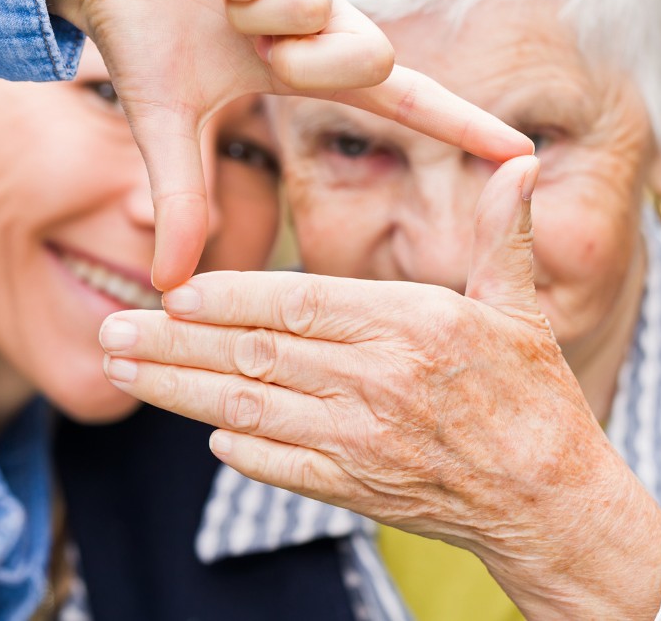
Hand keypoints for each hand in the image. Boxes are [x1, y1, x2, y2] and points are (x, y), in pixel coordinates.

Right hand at [34, 0, 531, 288]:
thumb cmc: (139, 28)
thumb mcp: (165, 125)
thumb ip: (184, 199)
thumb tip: (169, 283)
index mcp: (308, 62)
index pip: (401, 99)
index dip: (460, 125)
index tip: (521, 154)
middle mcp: (324, 11)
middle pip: (372, 57)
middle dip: (302, 66)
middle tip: (247, 49)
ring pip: (325, 10)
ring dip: (256, 17)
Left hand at [98, 157, 660, 617]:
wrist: (549, 499)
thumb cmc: (533, 396)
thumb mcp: (520, 306)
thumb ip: (502, 234)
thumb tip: (517, 162)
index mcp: (410, 326)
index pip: (298, 304)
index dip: (229, 298)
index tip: (176, 292)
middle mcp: (375, 383)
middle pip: (253, 357)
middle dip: (172, 344)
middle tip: (111, 329)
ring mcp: (360, 442)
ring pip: (248, 411)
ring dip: (176, 392)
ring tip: (121, 371)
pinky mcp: (356, 489)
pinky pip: (278, 467)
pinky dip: (237, 448)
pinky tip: (200, 429)